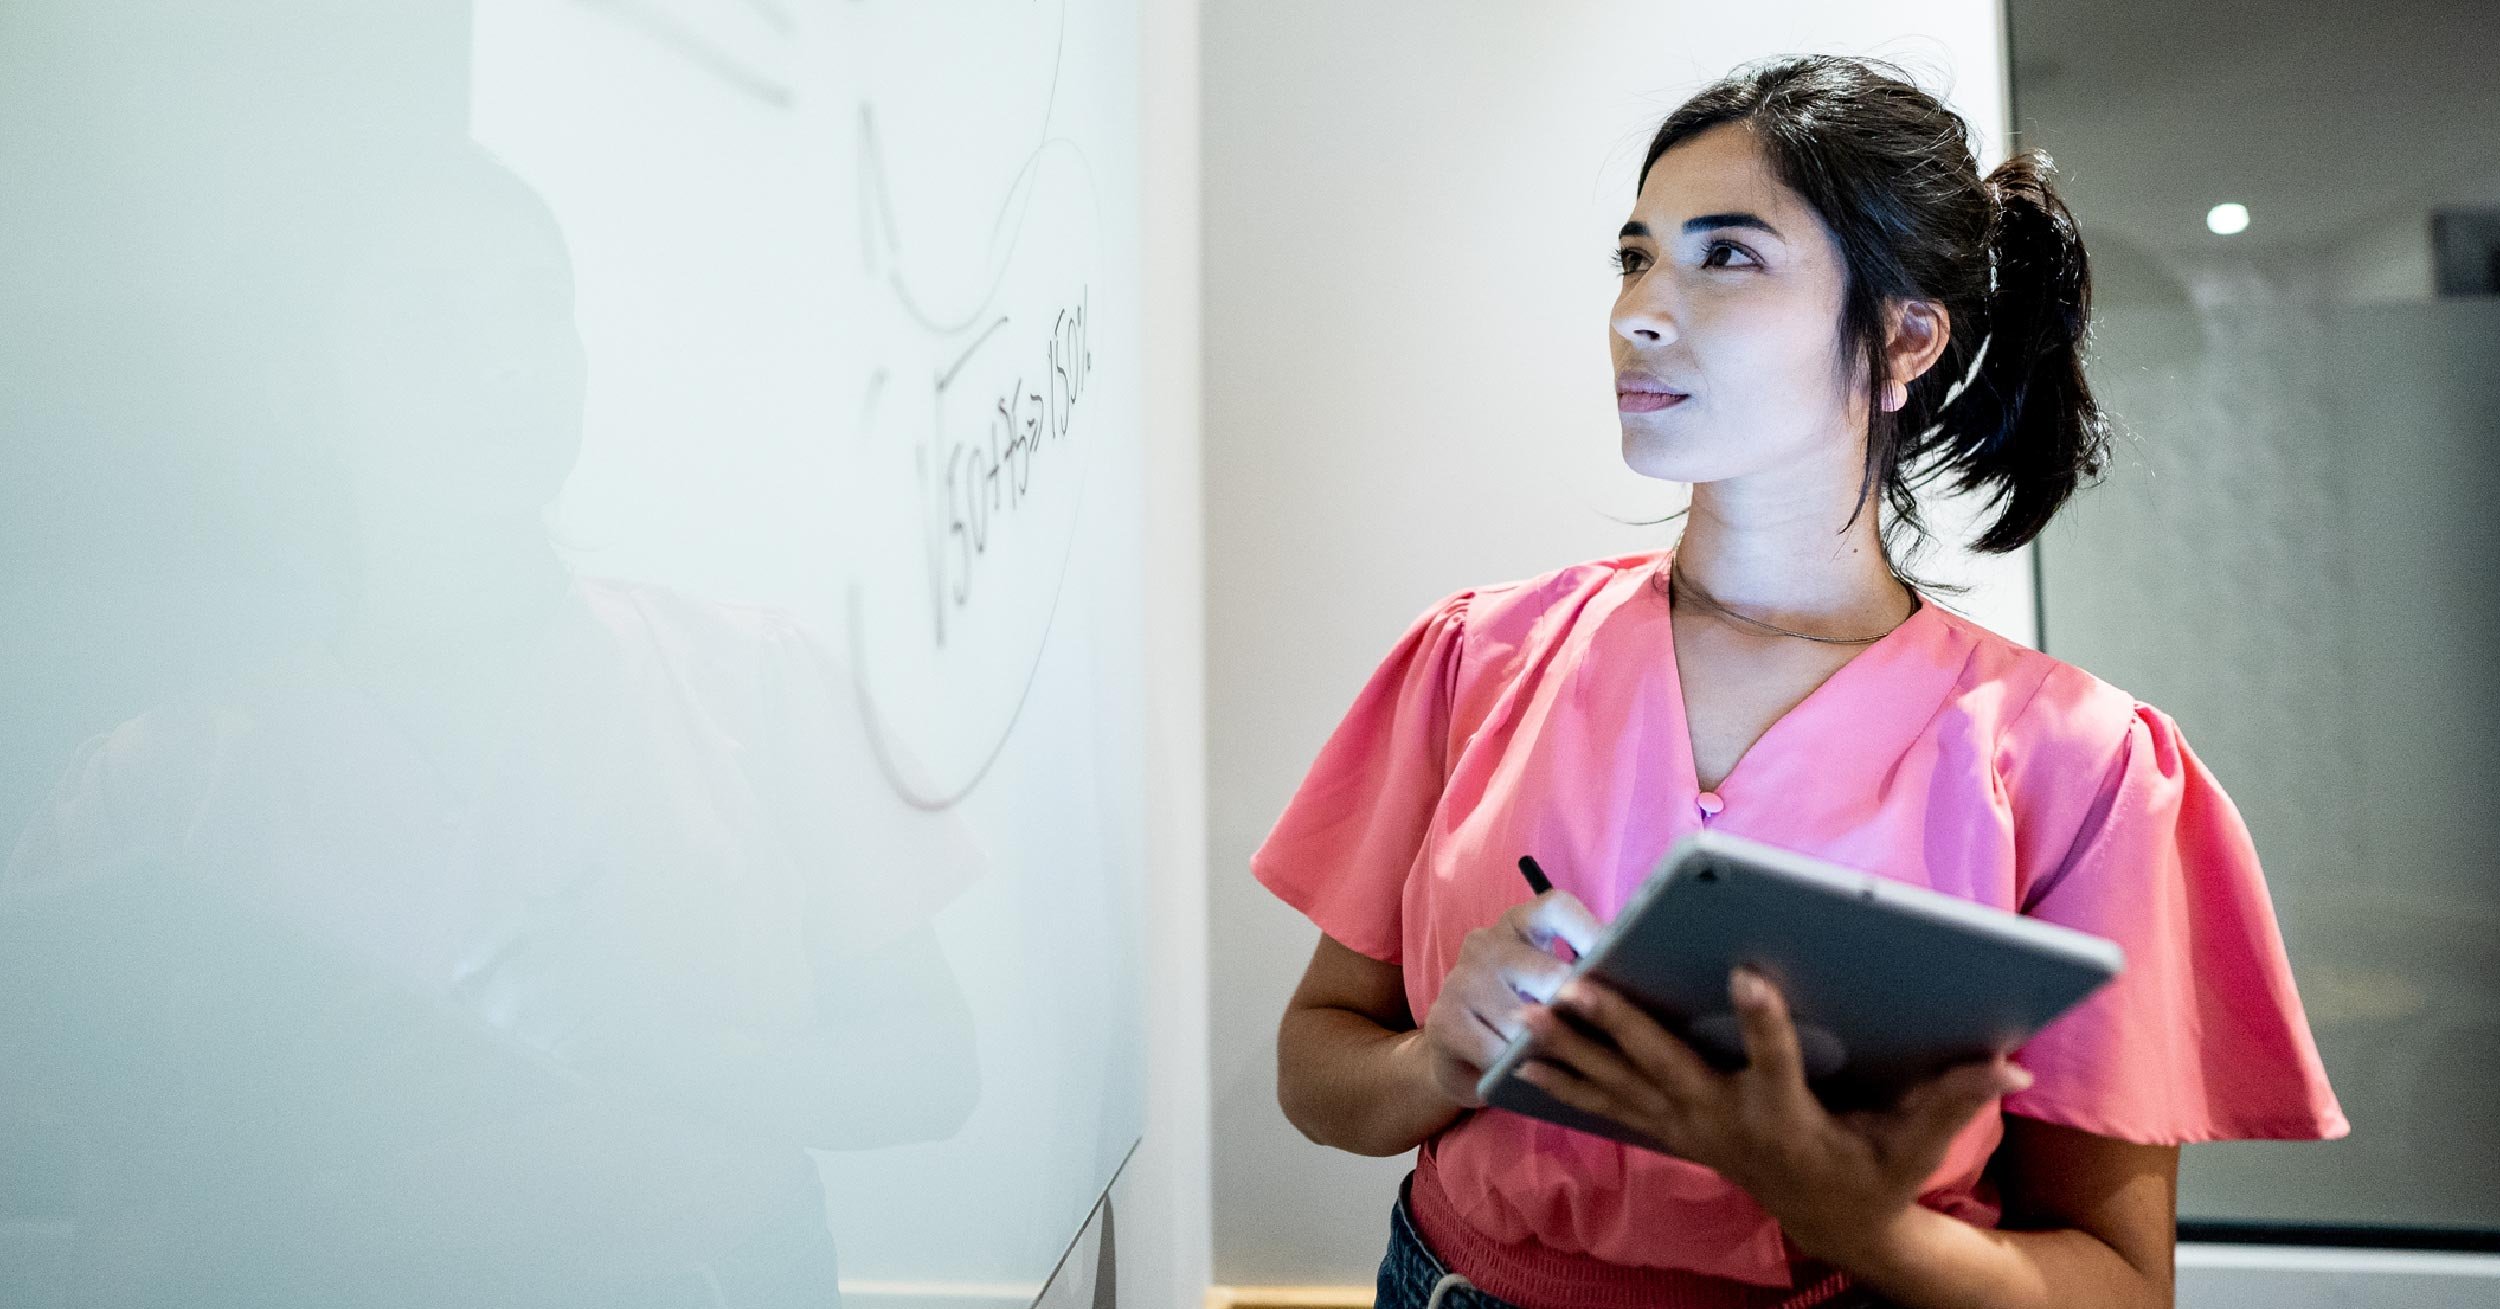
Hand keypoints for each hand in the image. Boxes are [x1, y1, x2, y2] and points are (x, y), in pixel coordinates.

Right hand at [1416, 890, 1604, 1109]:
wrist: (1460, 1056)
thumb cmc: (1524, 1013)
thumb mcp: (1552, 987)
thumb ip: (1584, 976)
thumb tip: (1643, 981)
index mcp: (1521, 923)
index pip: (1556, 907)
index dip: (1588, 931)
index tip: (1615, 961)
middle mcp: (1486, 942)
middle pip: (1546, 971)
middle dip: (1573, 1009)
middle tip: (1592, 1032)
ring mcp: (1460, 979)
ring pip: (1523, 1020)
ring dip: (1547, 1046)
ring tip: (1560, 1058)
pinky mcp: (1443, 1019)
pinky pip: (1495, 1049)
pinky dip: (1515, 1065)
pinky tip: (1522, 1068)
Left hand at [1514, 966, 2031, 1264]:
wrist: (1837, 1225)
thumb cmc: (1879, 1172)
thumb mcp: (1921, 1141)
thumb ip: (1956, 1096)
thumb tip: (2011, 1063)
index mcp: (1788, 1118)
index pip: (1776, 1062)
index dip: (1764, 1021)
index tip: (1745, 973)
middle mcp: (1728, 1124)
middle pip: (1666, 1068)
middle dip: (1618, 1026)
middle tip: (1574, 986)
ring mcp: (1693, 1131)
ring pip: (1623, 1087)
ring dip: (1573, 1052)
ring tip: (1526, 1014)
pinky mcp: (1675, 1133)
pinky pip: (1612, 1107)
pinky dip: (1569, 1083)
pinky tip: (1526, 1059)